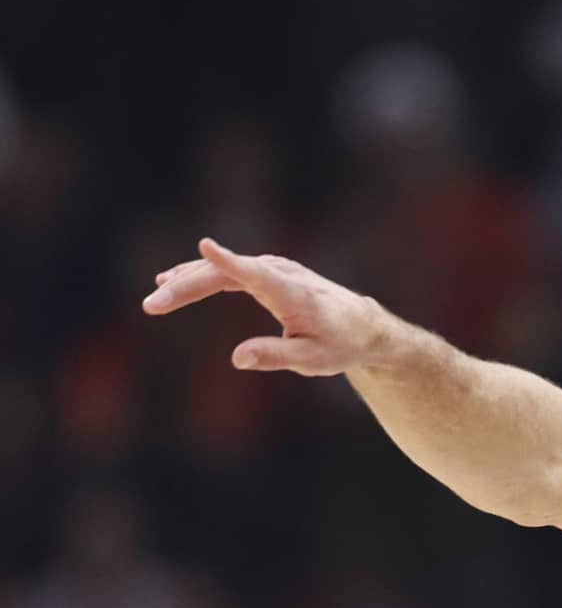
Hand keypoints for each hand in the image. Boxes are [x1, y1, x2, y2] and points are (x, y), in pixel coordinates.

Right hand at [142, 238, 386, 376]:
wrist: (363, 326)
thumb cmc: (340, 344)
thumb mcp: (313, 360)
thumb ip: (276, 356)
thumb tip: (237, 359)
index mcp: (294, 294)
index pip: (257, 274)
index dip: (230, 261)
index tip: (206, 246)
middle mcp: (281, 273)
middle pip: (225, 274)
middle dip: (186, 286)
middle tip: (152, 305)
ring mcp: (273, 268)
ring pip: (221, 270)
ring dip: (186, 280)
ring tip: (156, 297)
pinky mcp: (267, 271)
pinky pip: (227, 271)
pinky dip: (199, 275)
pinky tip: (172, 280)